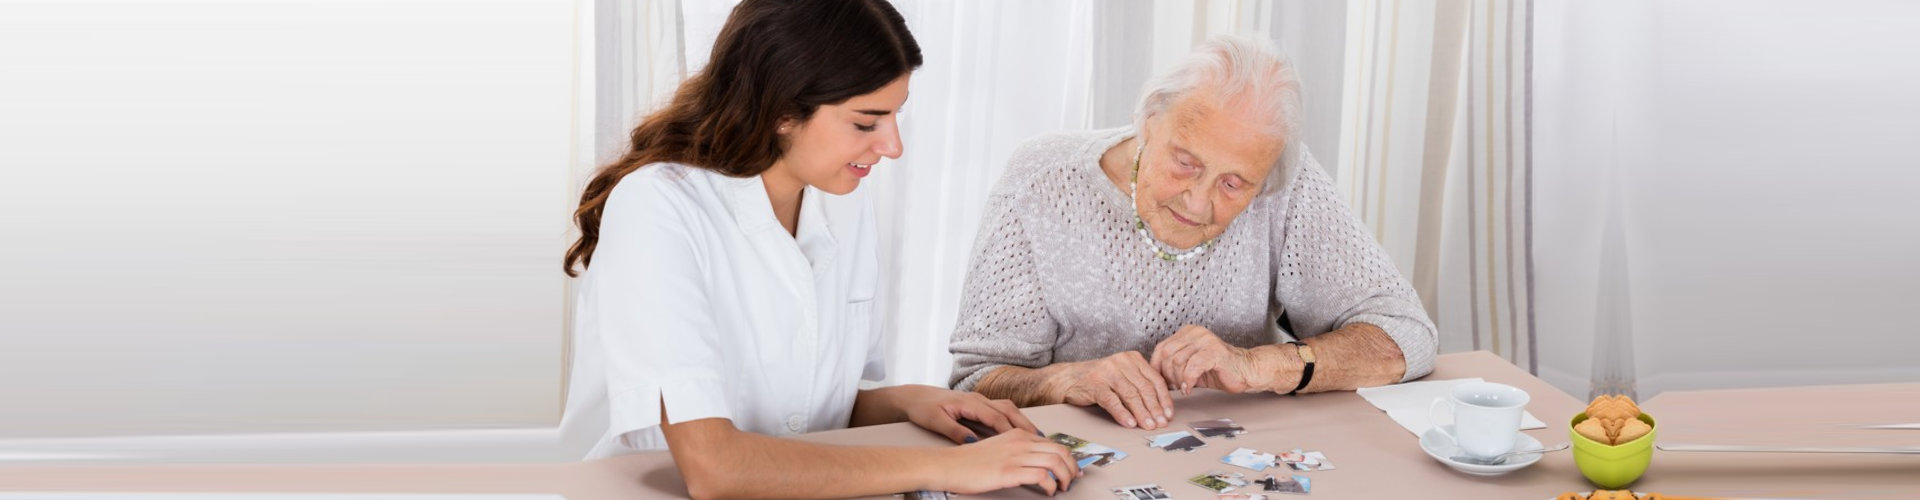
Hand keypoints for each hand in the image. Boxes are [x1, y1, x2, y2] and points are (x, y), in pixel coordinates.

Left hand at [899, 386, 1038, 443]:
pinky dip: (1013, 418)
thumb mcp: (935, 421)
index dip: (1011, 430)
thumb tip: (972, 441)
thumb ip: (954, 431)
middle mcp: (978, 399)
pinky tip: (1019, 428)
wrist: (914, 396)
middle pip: (1008, 410)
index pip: (996, 417)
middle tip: (1040, 438)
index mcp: (969, 402)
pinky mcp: (978, 404)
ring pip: (1007, 408)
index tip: (1024, 442)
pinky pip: (1002, 409)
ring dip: (1022, 420)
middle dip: (1025, 424)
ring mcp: (979, 399)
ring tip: (1036, 434)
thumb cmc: (923, 407)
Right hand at [931, 432, 1080, 495]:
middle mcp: (1019, 442)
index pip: (1053, 442)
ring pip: (1055, 461)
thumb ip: (1016, 450)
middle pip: (1060, 450)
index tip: (1071, 468)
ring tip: (1063, 487)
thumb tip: (1035, 462)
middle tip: (1072, 479)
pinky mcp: (1009, 471)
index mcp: (1017, 434)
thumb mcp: (997, 447)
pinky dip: (1051, 485)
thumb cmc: (968, 460)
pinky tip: (1049, 491)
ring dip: (1065, 477)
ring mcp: (1015, 456)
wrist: (948, 464)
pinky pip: (1042, 475)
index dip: (1067, 457)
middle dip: (1072, 467)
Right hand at [1049, 351, 1173, 428]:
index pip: (1155, 379)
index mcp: (1132, 358)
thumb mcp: (1123, 377)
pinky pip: (1112, 401)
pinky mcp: (1094, 383)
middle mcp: (1121, 361)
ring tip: (1148, 426)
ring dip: (1142, 413)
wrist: (1067, 379)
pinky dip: (1122, 414)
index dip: (1164, 399)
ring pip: (1130, 395)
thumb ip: (1139, 385)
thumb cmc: (1099, 380)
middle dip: (1155, 408)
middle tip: (1160, 424)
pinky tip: (1130, 423)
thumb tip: (1161, 408)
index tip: (1169, 414)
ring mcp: (1107, 371)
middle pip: (1144, 388)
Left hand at [1151, 325, 1262, 393]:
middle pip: (1167, 354)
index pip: (1161, 348)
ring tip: (1185, 386)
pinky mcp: (1215, 351)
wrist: (1247, 371)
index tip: (1160, 381)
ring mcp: (1206, 340)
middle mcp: (1196, 332)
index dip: (1157, 367)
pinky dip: (1188, 380)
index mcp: (1188, 332)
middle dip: (1167, 374)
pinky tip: (1190, 387)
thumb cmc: (1220, 369)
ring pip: (1178, 360)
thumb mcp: (1191, 366)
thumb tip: (1155, 377)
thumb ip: (1174, 366)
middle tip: (1174, 386)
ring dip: (1178, 379)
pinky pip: (1192, 367)